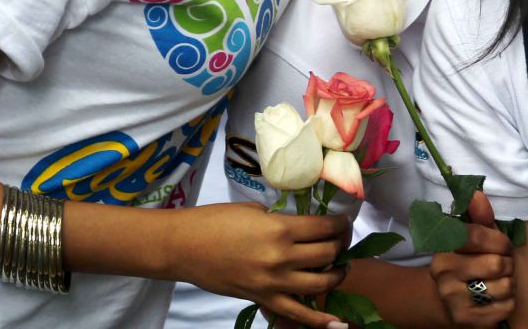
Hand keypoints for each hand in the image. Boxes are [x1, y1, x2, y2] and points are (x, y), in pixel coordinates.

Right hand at [178, 202, 350, 328]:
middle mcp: (282, 258)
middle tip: (339, 240)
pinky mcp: (263, 299)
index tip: (342, 221)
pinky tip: (338, 322)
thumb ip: (281, 220)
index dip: (340, 224)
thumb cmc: (215, 221)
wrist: (185, 247)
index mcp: (280, 229)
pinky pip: (298, 314)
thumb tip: (301, 226)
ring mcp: (273, 283)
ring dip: (336, 274)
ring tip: (339, 267)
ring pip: (322, 284)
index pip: (324, 228)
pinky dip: (320, 321)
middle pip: (327, 254)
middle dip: (339, 245)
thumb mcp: (255, 210)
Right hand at [430, 192, 514, 325]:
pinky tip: (497, 300)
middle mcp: (443, 272)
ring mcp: (453, 299)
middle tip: (502, 266)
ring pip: (504, 287)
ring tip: (499, 283)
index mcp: (443, 247)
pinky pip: (505, 307)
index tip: (503, 245)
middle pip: (495, 263)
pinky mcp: (466, 320)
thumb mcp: (474, 240)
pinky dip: (508, 304)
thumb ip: (480, 218)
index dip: (498, 240)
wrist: (451, 304)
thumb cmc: (470, 264)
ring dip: (509, 285)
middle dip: (507, 264)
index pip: (476, 235)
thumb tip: (478, 194)